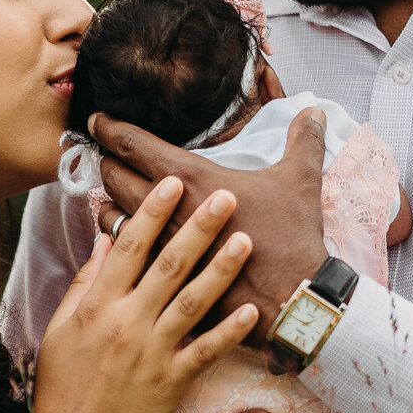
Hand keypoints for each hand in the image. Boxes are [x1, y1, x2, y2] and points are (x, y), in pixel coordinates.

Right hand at [32, 176, 257, 412]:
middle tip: (224, 195)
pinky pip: (206, 351)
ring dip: (221, 268)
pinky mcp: (171, 382)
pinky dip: (230, 330)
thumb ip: (84, 283)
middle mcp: (127, 323)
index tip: (172, 183)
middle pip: (168, 266)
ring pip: (193, 301)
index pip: (128, 247)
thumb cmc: (62, 387)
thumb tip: (103, 242)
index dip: (151, 212)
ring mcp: (152, 353)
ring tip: (245, 239)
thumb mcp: (60, 329)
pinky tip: (252, 308)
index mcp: (97, 306)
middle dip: (198, 227)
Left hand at [92, 107, 329, 332]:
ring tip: (114, 197)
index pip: (134, 144)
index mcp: (192, 179)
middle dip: (107, 163)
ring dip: (109, 203)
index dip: (110, 128)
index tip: (97, 120)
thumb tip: (314, 112)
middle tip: (108, 157)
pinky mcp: (162, 279)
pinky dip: (118, 244)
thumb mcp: (300, 181)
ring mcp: (160, 247)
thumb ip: (304, 140)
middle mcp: (166, 211)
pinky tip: (127, 243)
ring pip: (111, 218)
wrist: (293, 301)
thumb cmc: (291, 239)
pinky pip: (123, 257)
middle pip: (113, 178)